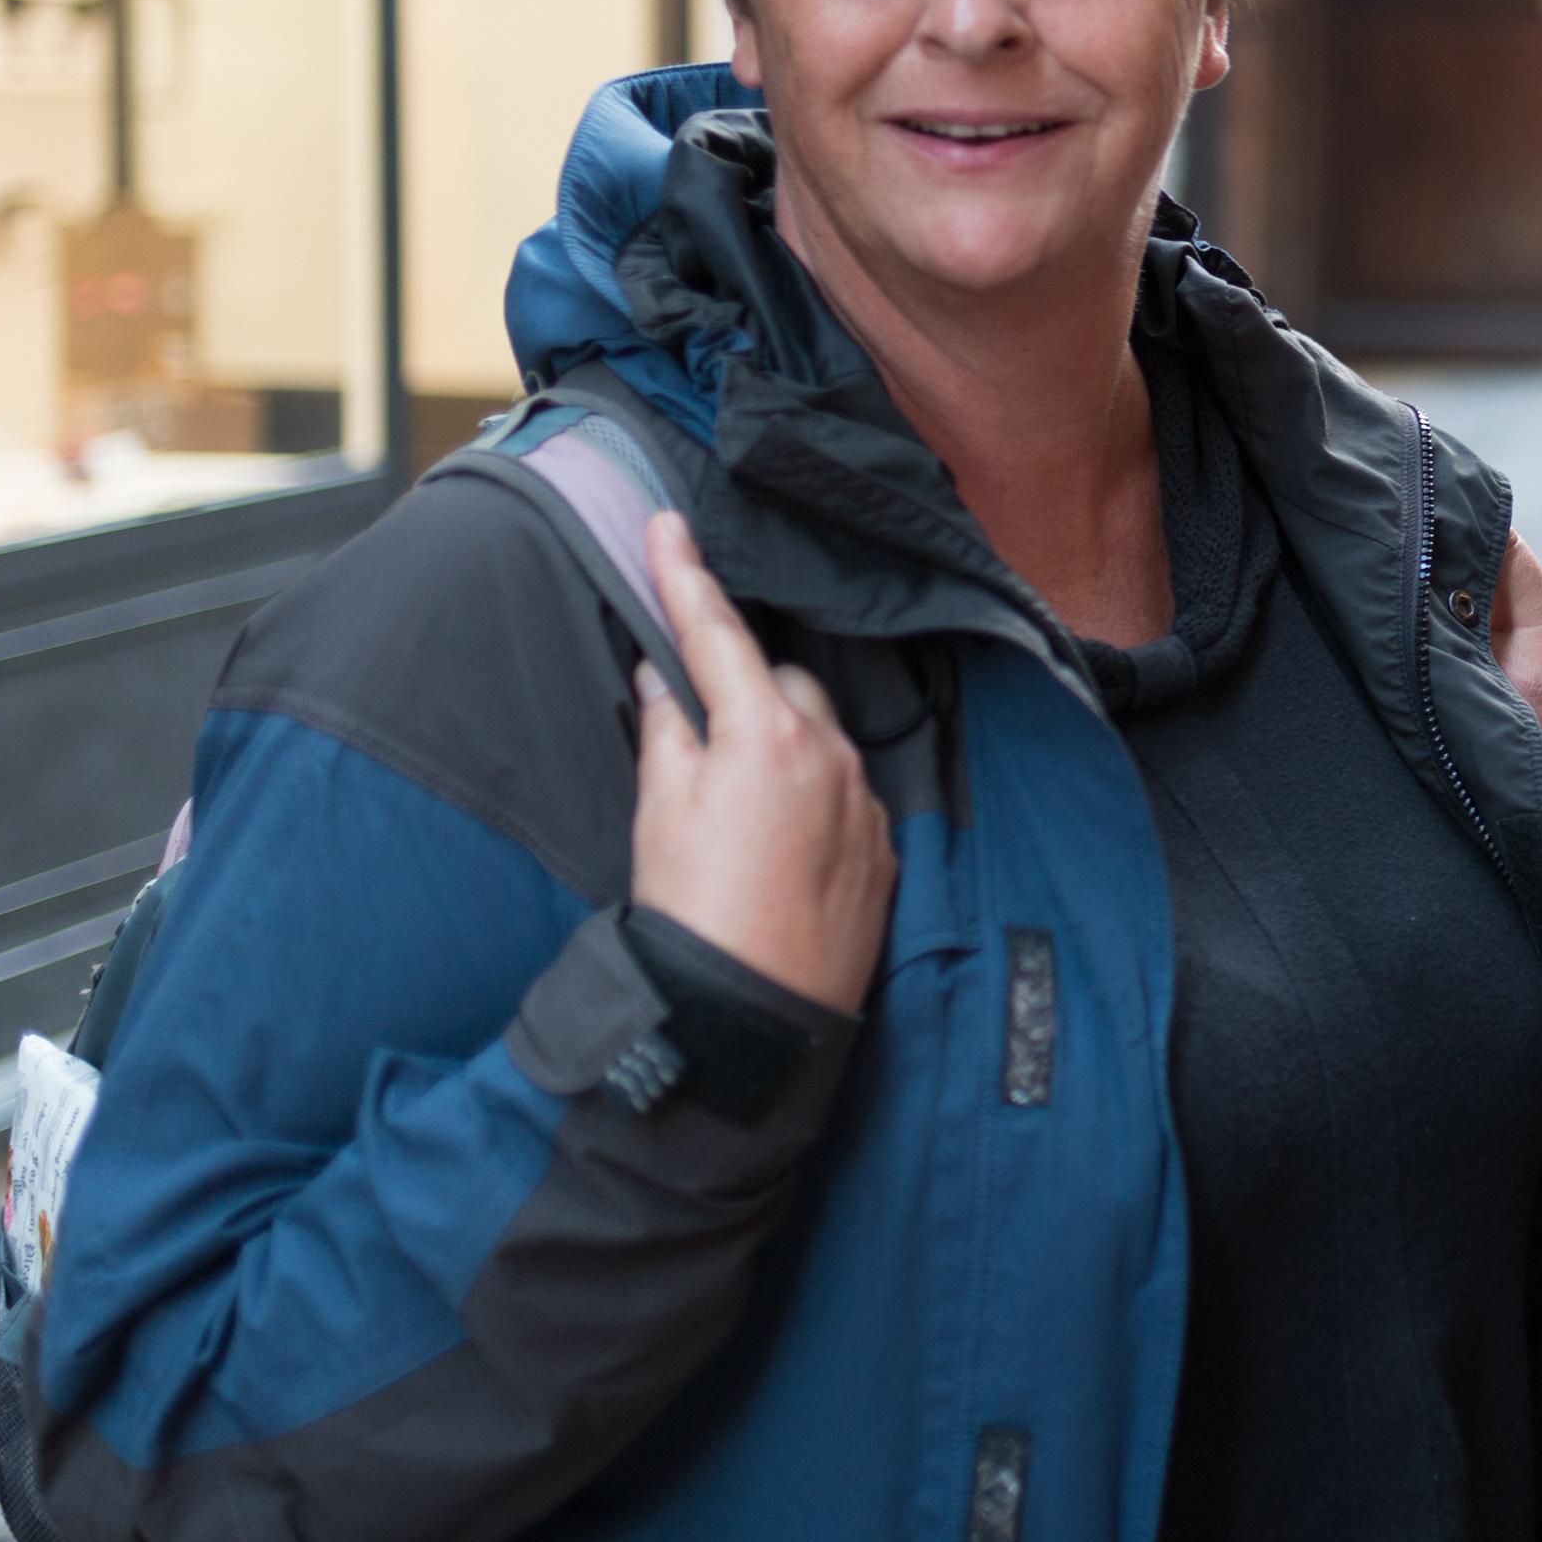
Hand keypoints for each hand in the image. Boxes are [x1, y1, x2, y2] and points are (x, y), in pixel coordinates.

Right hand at [629, 512, 896, 1012]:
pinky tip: (775, 845)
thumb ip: (666, 731)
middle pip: (782, 683)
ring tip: (735, 807)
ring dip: (780, 745)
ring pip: (821, 737)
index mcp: (765, 735)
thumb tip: (664, 677)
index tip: (668, 524)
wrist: (750, 1018)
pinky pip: (845, 793)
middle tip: (697, 737)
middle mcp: (830, 756)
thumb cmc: (694, 915)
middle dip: (743, 691)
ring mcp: (863, 803)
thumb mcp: (659, 813)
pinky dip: (810, 797)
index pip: (719, 633)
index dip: (686, 576)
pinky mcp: (882, 851)